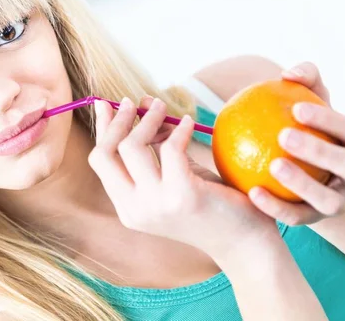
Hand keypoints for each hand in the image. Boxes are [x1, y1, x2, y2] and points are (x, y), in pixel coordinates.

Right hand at [89, 95, 279, 262]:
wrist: (244, 242)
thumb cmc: (211, 205)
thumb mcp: (175, 174)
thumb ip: (156, 145)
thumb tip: (142, 103)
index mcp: (127, 207)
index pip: (100, 161)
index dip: (102, 128)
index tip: (105, 103)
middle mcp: (135, 210)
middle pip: (106, 153)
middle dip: (118, 120)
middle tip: (134, 101)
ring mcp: (156, 205)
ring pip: (132, 146)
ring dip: (147, 118)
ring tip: (162, 106)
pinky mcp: (182, 195)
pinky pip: (170, 148)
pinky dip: (179, 129)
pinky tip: (190, 122)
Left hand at [248, 62, 344, 224]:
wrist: (308, 173)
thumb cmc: (307, 129)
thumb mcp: (310, 105)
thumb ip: (303, 84)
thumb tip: (289, 73)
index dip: (330, 120)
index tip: (296, 109)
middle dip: (319, 151)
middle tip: (283, 135)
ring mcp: (339, 201)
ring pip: (328, 199)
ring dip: (301, 183)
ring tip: (273, 166)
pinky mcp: (317, 221)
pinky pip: (297, 217)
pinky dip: (276, 207)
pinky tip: (251, 193)